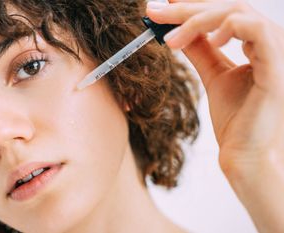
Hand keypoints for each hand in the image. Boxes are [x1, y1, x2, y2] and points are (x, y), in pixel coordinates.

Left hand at [147, 1, 283, 231]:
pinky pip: (256, 31)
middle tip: (154, 11)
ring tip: (170, 39)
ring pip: (238, 12)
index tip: (161, 8)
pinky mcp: (276, 68)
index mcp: (258, 44)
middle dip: (186, 8)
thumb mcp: (213, 76)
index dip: (192, 6)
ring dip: (198, 19)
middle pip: (228, 7)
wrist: (245, 153)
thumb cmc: (235, 119)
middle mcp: (271, 42)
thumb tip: (179, 31)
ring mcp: (277, 53)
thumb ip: (200, 51)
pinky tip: (209, 39)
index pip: (224, 12)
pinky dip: (228, 27)